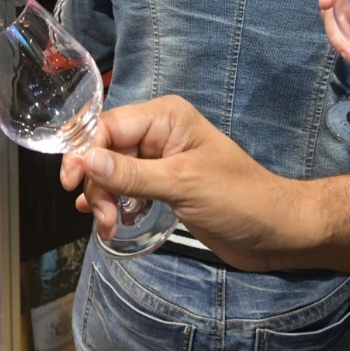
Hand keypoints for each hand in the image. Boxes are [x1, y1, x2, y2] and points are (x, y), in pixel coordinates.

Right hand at [59, 96, 317, 271]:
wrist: (277, 233)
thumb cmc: (238, 200)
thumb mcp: (182, 185)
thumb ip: (132, 174)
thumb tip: (86, 160)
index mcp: (166, 117)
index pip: (108, 126)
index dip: (84, 152)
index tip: (72, 184)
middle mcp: (159, 132)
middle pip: (105, 149)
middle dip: (97, 182)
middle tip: (101, 218)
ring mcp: (160, 160)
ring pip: (112, 171)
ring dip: (103, 197)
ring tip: (107, 226)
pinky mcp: (163, 186)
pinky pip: (125, 187)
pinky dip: (113, 202)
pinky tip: (107, 220)